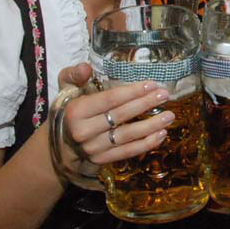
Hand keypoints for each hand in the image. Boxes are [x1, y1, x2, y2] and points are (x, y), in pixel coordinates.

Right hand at [55, 63, 173, 165]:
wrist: (60, 142)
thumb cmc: (69, 109)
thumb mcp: (66, 88)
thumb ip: (74, 75)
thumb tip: (86, 67)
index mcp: (76, 111)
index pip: (109, 100)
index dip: (132, 92)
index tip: (152, 84)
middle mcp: (83, 132)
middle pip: (120, 116)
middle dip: (145, 104)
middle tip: (165, 95)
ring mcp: (93, 149)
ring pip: (126, 136)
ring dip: (150, 126)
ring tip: (169, 116)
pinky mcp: (101, 161)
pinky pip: (127, 152)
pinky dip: (145, 144)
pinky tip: (161, 135)